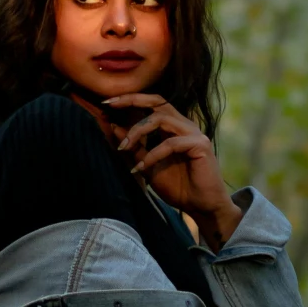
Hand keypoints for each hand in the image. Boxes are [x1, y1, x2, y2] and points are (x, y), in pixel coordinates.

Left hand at [104, 93, 242, 249]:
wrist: (201, 206)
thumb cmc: (178, 187)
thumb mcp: (148, 166)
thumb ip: (135, 148)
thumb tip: (114, 127)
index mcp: (173, 127)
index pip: (151, 104)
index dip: (130, 99)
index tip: (106, 103)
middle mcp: (184, 125)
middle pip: (157, 101)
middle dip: (131, 100)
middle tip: (109, 104)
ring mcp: (193, 133)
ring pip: (161, 119)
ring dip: (137, 131)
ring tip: (124, 147)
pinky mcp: (200, 145)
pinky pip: (170, 143)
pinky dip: (153, 154)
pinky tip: (142, 167)